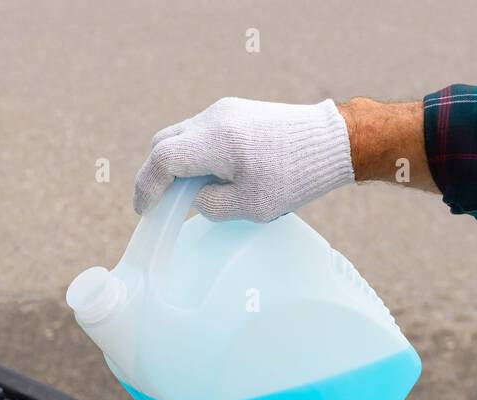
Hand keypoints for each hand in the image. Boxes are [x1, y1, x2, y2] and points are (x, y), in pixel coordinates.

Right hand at [133, 97, 353, 221]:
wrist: (331, 141)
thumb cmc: (294, 177)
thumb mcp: (251, 206)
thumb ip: (212, 205)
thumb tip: (194, 198)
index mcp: (216, 140)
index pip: (162, 159)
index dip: (147, 187)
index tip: (145, 211)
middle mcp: (214, 118)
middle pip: (164, 143)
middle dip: (155, 174)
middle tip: (157, 203)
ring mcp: (224, 111)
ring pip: (180, 136)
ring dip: (175, 163)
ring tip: (184, 192)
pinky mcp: (234, 111)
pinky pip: (199, 132)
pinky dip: (193, 154)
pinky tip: (207, 176)